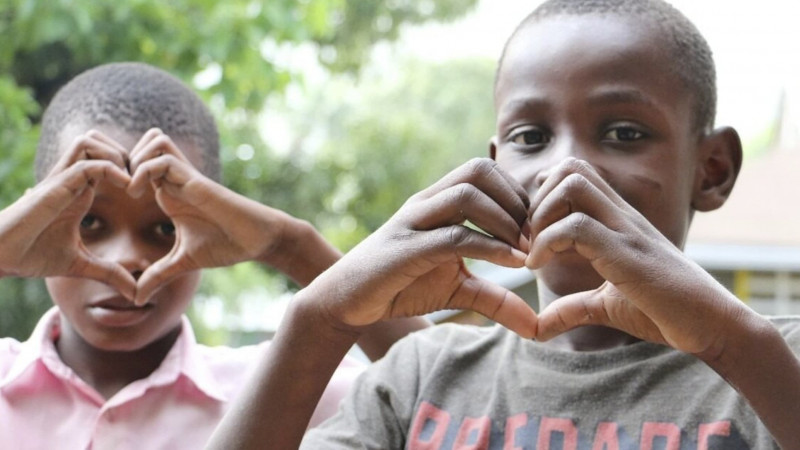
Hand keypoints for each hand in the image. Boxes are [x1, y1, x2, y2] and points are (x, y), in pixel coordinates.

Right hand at [0, 131, 135, 297]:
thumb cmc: (31, 255)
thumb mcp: (81, 265)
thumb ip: (109, 273)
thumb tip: (135, 292)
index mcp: (78, 191)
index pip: (104, 160)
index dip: (128, 167)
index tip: (147, 190)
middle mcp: (71, 179)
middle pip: (97, 140)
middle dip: (124, 151)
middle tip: (141, 178)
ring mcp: (61, 179)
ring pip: (90, 141)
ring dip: (116, 154)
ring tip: (132, 180)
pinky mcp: (55, 185)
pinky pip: (87, 163)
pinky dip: (110, 169)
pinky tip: (126, 189)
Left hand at [127, 129, 301, 303]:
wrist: (257, 240)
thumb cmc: (227, 245)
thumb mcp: (183, 262)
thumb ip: (158, 275)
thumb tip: (136, 297)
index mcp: (169, 193)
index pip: (139, 163)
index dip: (120, 172)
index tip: (107, 197)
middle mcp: (176, 179)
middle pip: (145, 142)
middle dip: (124, 157)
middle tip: (114, 185)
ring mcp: (187, 177)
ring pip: (154, 140)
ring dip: (136, 159)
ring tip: (128, 188)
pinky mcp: (196, 180)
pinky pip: (163, 160)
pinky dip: (144, 171)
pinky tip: (139, 195)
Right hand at [302, 158, 537, 338]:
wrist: (346, 300)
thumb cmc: (401, 286)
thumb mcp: (457, 290)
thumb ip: (496, 299)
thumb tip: (535, 326)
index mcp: (438, 202)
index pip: (485, 172)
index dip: (518, 195)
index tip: (536, 231)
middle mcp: (426, 203)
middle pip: (478, 170)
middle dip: (515, 200)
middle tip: (535, 238)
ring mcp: (413, 222)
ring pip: (467, 194)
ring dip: (505, 220)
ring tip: (525, 252)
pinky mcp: (405, 248)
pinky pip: (453, 235)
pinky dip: (490, 247)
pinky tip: (513, 264)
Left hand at [526, 158, 749, 355]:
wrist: (714, 325)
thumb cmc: (668, 312)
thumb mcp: (608, 305)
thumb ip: (574, 308)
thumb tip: (540, 327)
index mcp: (618, 220)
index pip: (577, 174)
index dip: (543, 197)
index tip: (532, 236)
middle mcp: (622, 216)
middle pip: (571, 167)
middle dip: (537, 199)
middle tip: (529, 241)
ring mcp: (626, 230)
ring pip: (572, 185)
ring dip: (541, 216)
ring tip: (535, 253)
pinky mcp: (627, 253)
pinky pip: (577, 225)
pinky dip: (548, 242)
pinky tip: (540, 267)